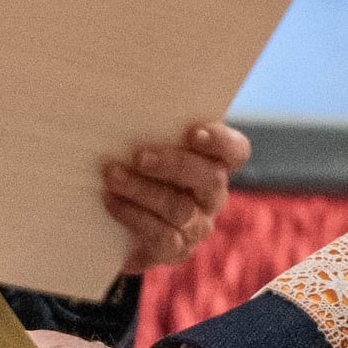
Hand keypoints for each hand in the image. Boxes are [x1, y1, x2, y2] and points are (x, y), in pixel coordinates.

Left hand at [98, 119, 249, 273]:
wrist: (117, 226)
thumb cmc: (135, 171)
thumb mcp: (147, 146)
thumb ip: (149, 127)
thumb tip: (121, 97)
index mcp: (214, 164)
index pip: (235, 151)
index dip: (220, 141)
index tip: (192, 132)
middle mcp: (212, 196)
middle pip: (210, 178)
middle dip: (174, 165)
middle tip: (139, 156)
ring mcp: (197, 225)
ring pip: (180, 209)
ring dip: (142, 190)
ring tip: (112, 175)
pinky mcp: (176, 250)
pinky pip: (162, 236)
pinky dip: (133, 216)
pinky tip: (111, 201)